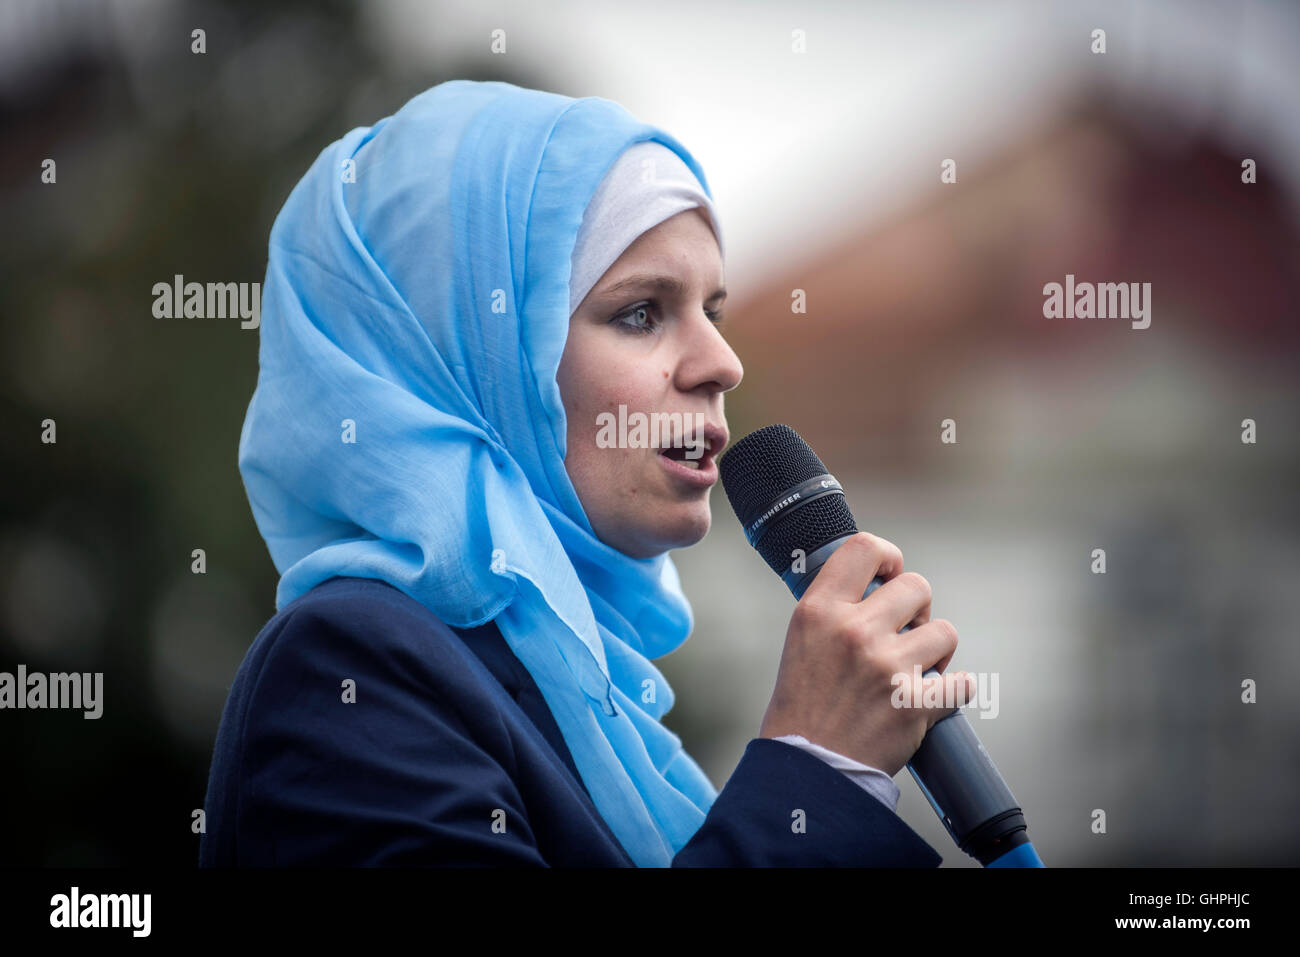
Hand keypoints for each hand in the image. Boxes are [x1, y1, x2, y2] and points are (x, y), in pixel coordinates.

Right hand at [759, 532, 973, 776]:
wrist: (807, 769)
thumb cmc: (802, 708)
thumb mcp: (801, 641)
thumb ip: (835, 610)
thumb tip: (876, 588)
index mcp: (820, 611)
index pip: (865, 548)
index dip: (888, 557)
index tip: (890, 575)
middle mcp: (855, 631)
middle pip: (917, 587)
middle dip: (919, 610)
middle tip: (906, 633)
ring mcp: (888, 667)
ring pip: (945, 632)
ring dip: (937, 651)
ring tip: (917, 669)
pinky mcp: (915, 704)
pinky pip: (961, 682)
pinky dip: (954, 691)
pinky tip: (934, 698)